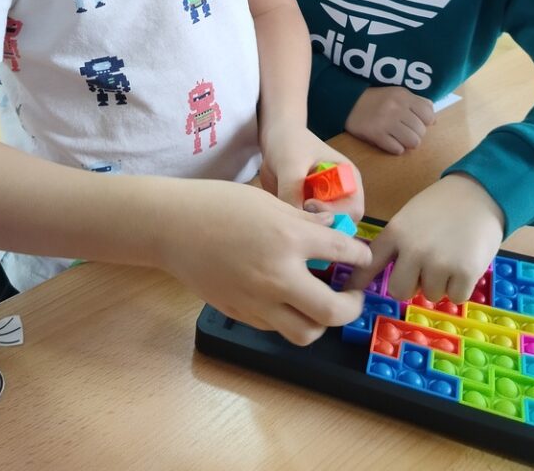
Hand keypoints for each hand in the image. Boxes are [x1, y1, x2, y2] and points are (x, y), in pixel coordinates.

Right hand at [158, 179, 371, 345]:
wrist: (172, 227)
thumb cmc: (218, 204)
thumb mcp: (267, 201)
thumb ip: (304, 220)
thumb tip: (334, 230)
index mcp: (288, 238)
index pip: (342, 253)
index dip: (360, 255)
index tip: (362, 256)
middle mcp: (278, 275)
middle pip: (332, 311)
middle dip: (353, 306)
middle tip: (353, 295)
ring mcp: (258, 300)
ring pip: (306, 332)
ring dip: (322, 322)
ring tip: (322, 304)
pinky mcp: (241, 313)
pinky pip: (277, 328)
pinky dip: (291, 319)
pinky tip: (288, 300)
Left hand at [259, 126, 364, 221]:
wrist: (274, 138)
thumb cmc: (290, 142)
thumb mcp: (291, 163)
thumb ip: (292, 190)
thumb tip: (293, 222)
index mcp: (349, 179)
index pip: (353, 209)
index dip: (335, 213)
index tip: (308, 204)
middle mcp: (341, 195)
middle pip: (340, 224)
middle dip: (320, 224)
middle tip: (296, 215)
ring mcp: (324, 204)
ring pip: (323, 229)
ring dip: (306, 227)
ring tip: (286, 214)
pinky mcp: (308, 210)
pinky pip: (306, 227)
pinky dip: (295, 226)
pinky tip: (281, 214)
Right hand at [345, 86, 434, 153]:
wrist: (348, 103)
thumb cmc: (376, 99)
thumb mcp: (397, 94)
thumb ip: (417, 103)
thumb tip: (434, 120)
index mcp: (404, 96)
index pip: (429, 115)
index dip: (425, 122)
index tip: (416, 122)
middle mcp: (397, 108)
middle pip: (421, 131)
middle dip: (415, 134)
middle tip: (404, 131)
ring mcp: (386, 122)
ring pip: (413, 142)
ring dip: (407, 143)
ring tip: (398, 137)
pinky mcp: (376, 135)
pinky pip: (397, 150)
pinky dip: (395, 148)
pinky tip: (388, 141)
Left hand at [348, 174, 503, 302]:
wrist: (481, 192)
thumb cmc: (444, 205)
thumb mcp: (410, 217)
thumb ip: (399, 243)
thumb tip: (394, 274)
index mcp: (396, 232)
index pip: (370, 262)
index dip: (358, 281)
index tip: (348, 293)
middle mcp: (413, 249)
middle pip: (399, 290)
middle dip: (412, 285)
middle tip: (426, 270)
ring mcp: (439, 262)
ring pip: (431, 295)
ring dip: (440, 284)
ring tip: (450, 257)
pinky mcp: (465, 272)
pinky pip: (456, 296)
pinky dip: (461, 286)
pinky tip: (465, 264)